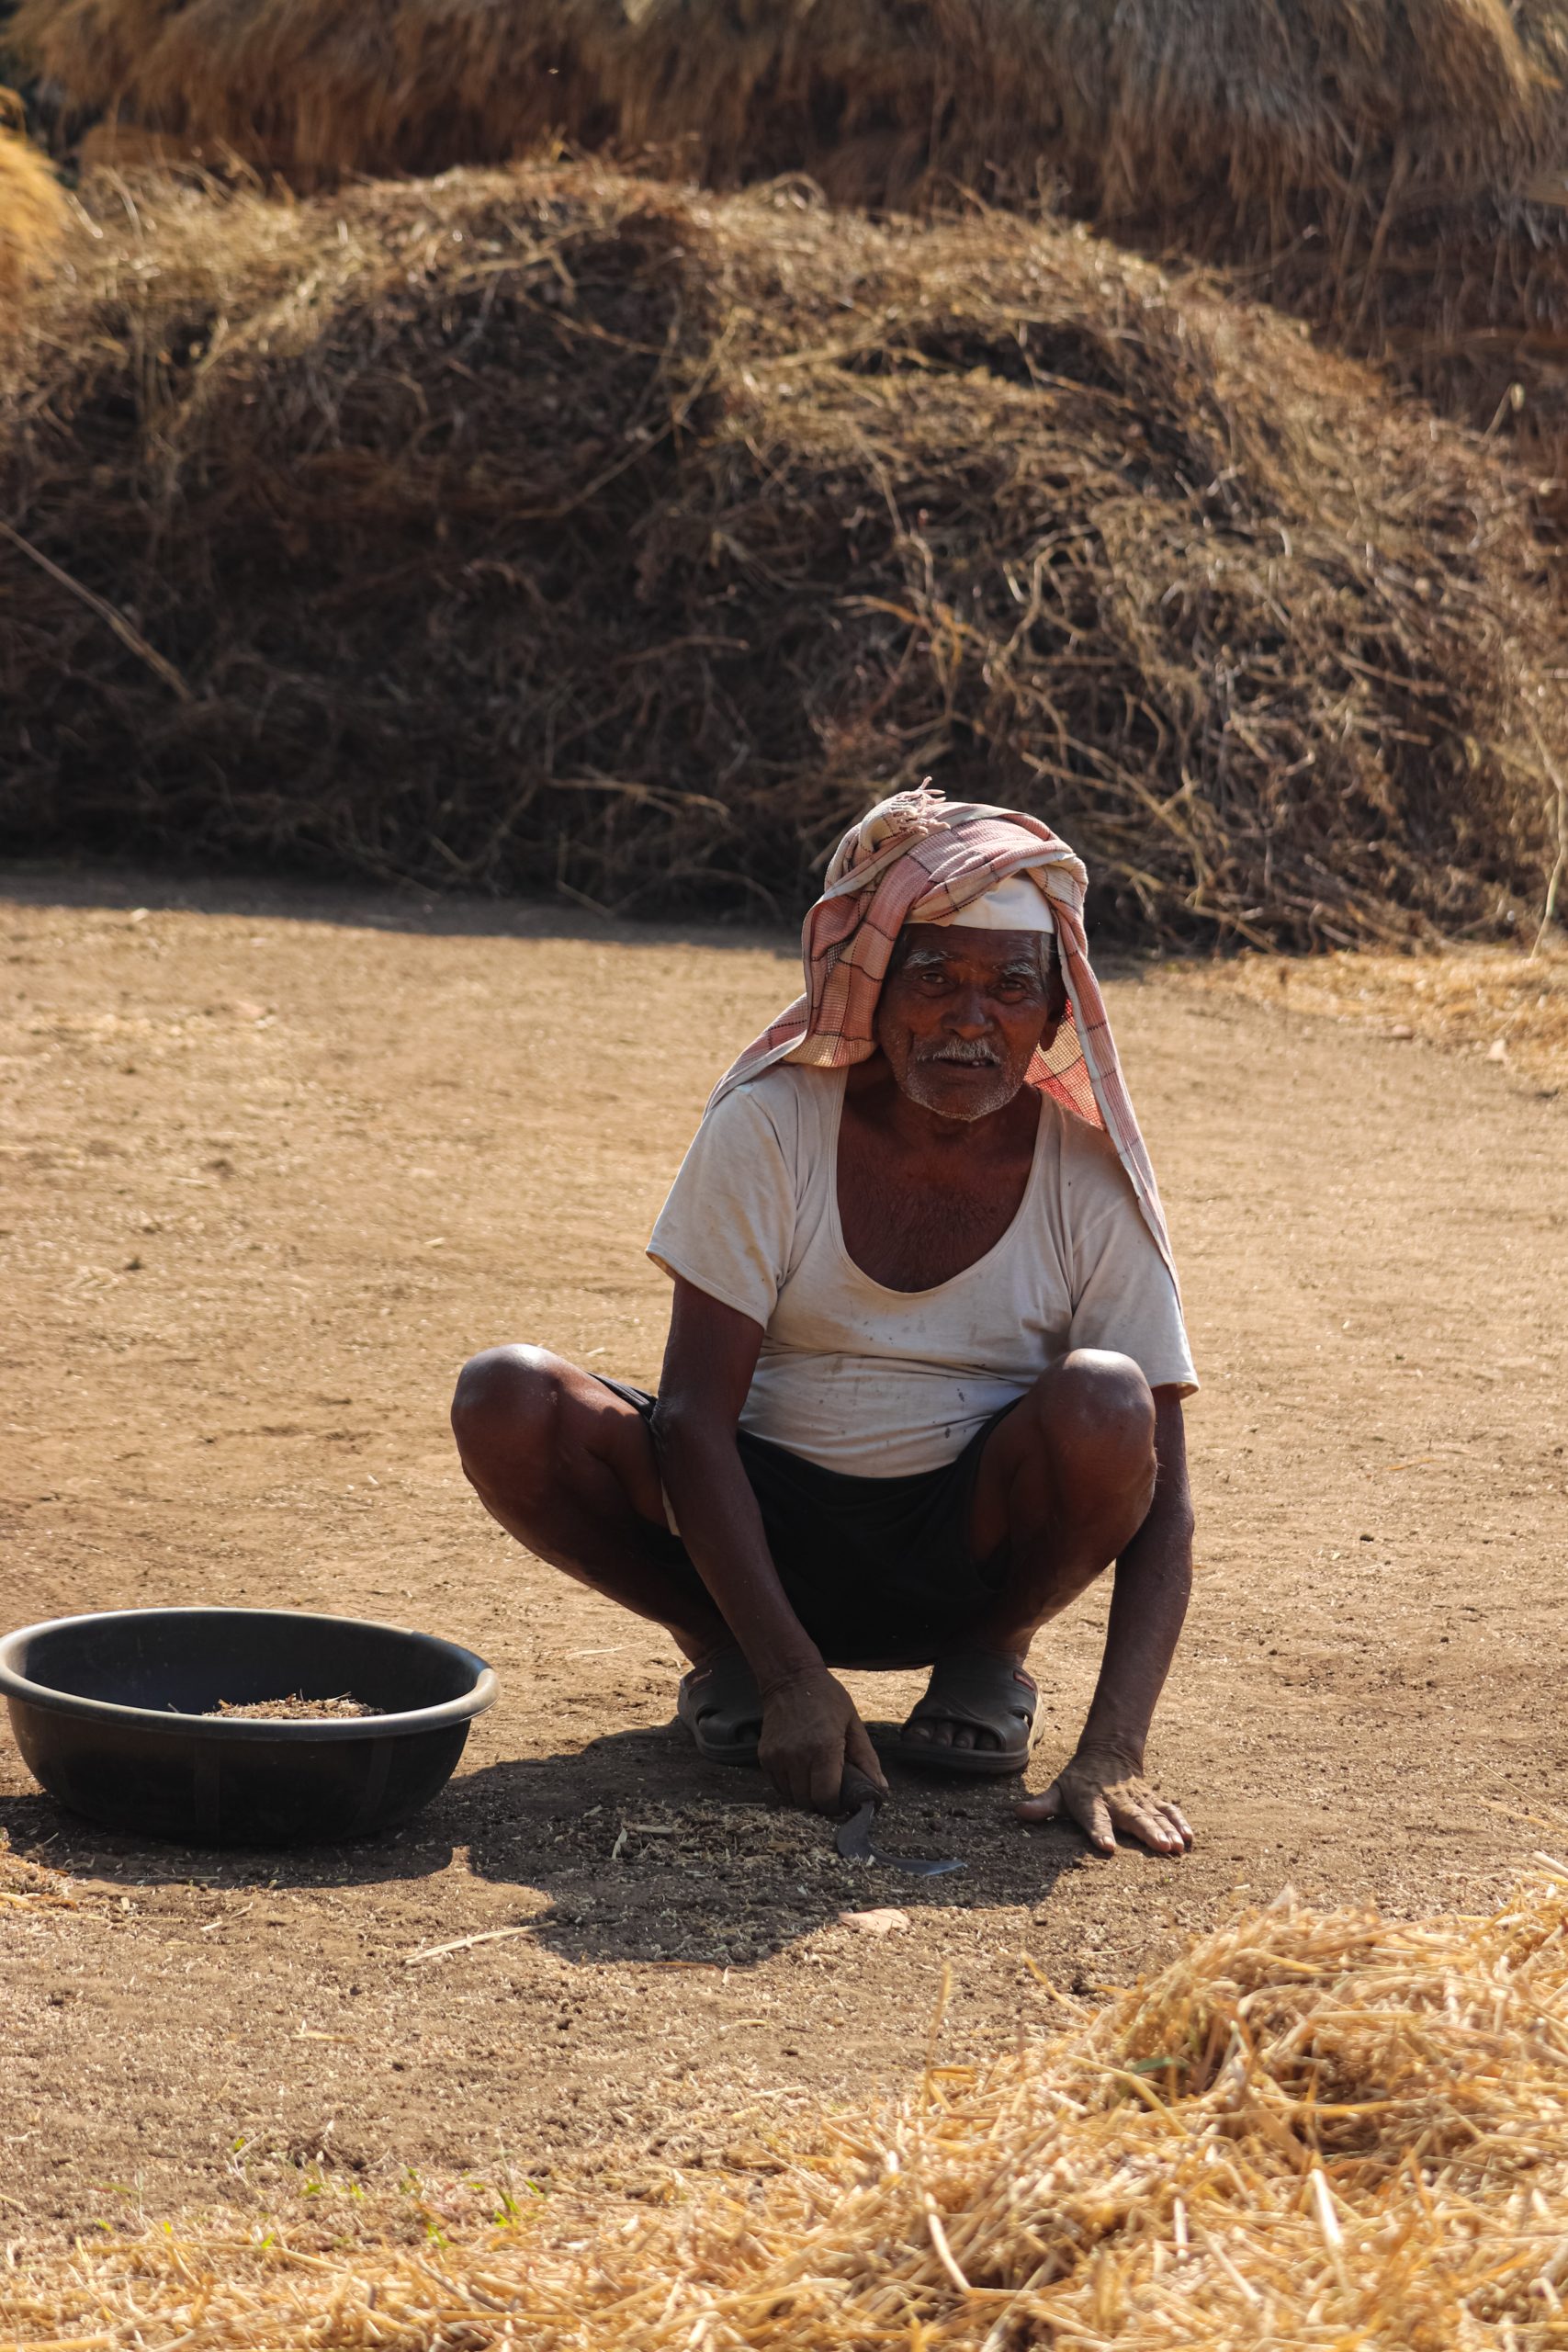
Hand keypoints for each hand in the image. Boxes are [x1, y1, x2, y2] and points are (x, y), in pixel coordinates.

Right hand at [758, 1667, 886, 1813]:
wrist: (790, 1679)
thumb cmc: (826, 1698)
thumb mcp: (853, 1724)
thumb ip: (867, 1759)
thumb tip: (881, 1788)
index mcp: (823, 1748)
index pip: (826, 1798)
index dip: (837, 1807)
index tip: (843, 1803)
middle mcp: (797, 1756)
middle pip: (808, 1802)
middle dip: (822, 1803)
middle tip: (831, 1792)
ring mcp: (778, 1757)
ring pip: (791, 1797)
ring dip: (805, 1795)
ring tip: (815, 1780)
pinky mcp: (765, 1756)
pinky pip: (778, 1785)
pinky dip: (790, 1785)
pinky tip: (800, 1771)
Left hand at [1016, 1743, 1192, 1855]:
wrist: (1108, 1751)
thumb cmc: (1078, 1780)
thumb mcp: (1058, 1790)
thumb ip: (1042, 1805)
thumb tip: (1019, 1812)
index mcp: (1091, 1802)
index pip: (1095, 1819)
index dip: (1100, 1832)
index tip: (1107, 1847)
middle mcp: (1117, 1802)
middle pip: (1133, 1818)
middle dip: (1147, 1832)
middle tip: (1160, 1847)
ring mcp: (1138, 1800)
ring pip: (1154, 1815)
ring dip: (1167, 1830)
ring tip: (1176, 1846)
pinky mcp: (1152, 1799)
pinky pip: (1168, 1810)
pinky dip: (1180, 1822)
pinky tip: (1189, 1839)